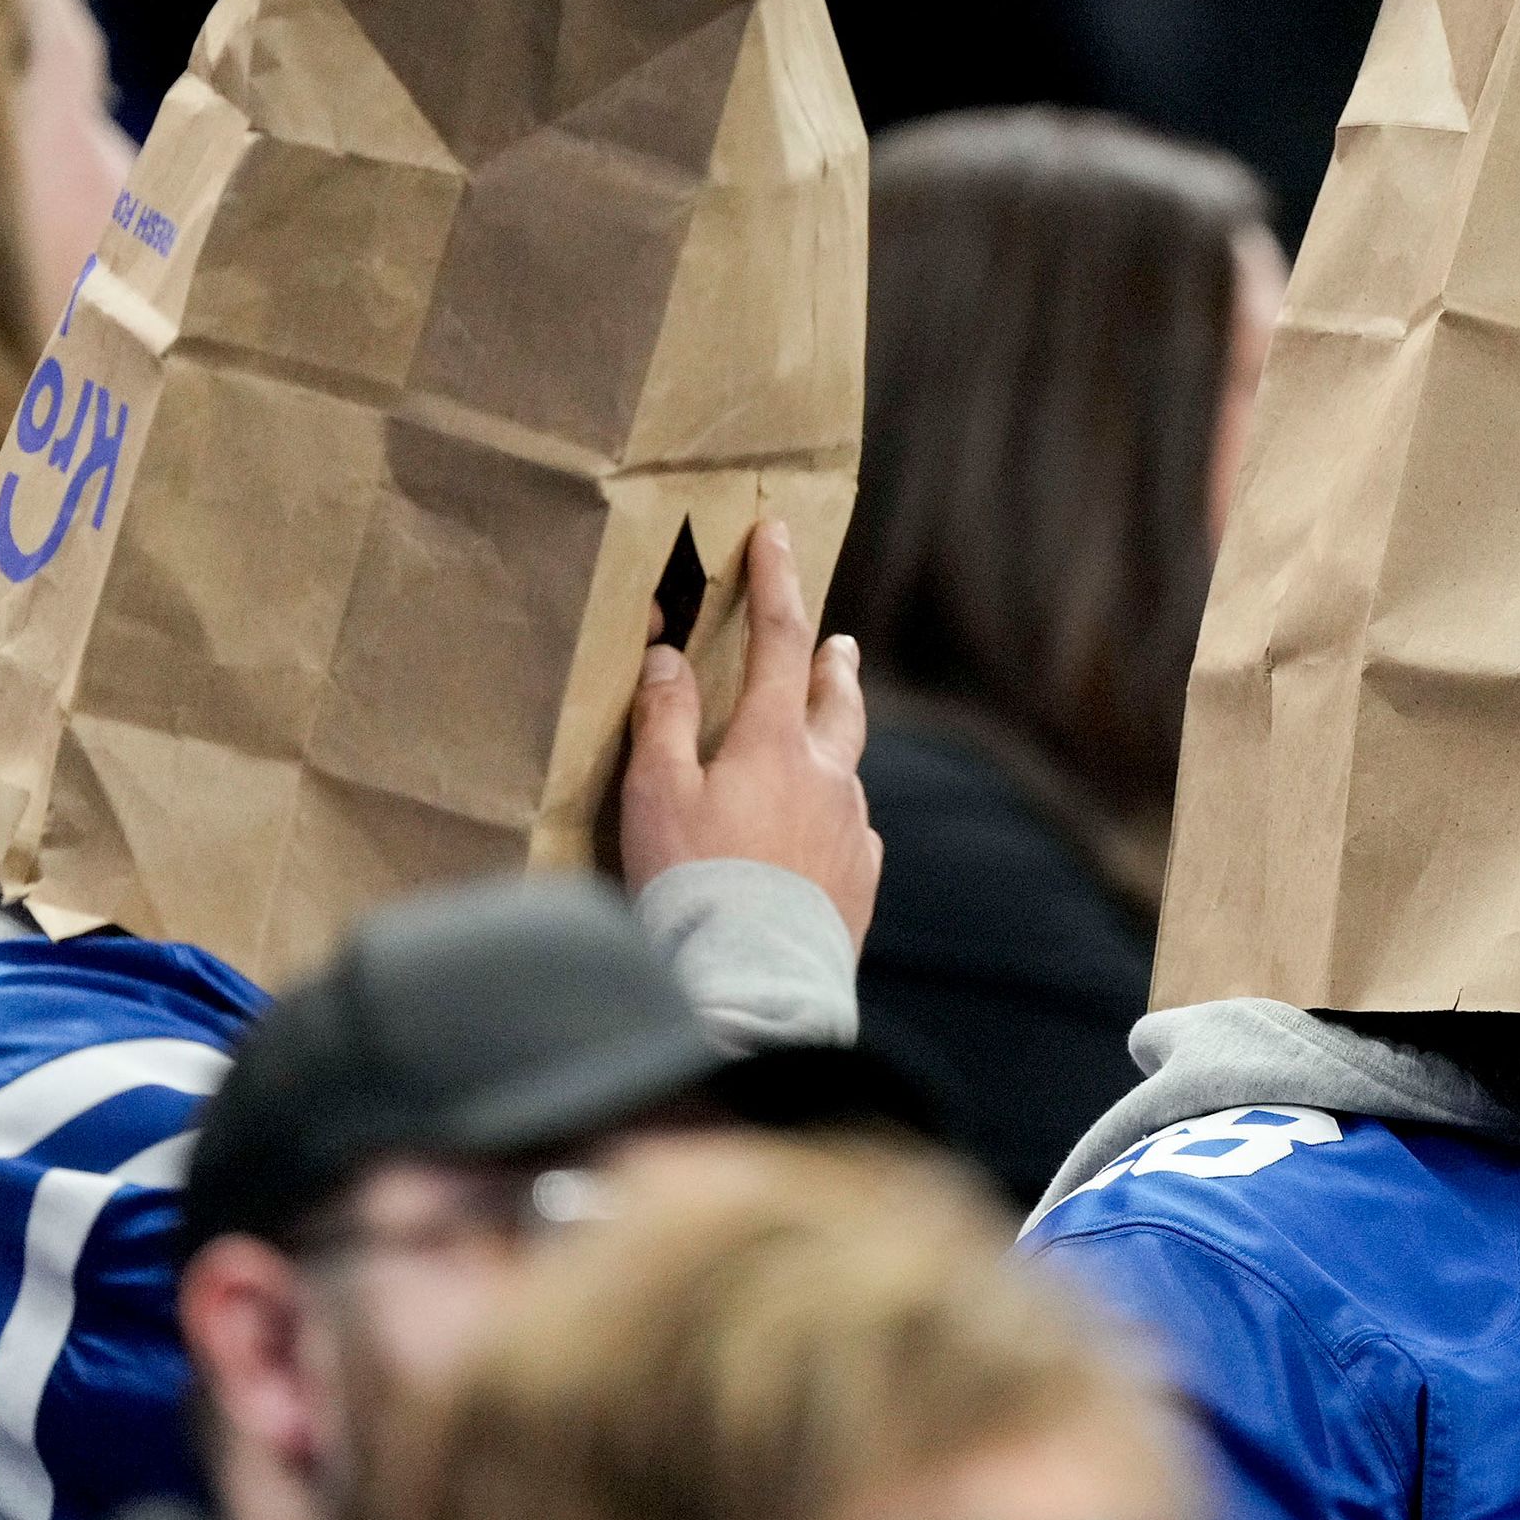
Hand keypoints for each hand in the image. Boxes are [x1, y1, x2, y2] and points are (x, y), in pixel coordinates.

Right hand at [622, 521, 881, 947]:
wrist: (754, 986)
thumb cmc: (693, 886)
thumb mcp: (657, 794)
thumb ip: (663, 721)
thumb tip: (668, 658)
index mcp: (777, 743)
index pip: (780, 640)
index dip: (776, 581)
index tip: (776, 534)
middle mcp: (830, 777)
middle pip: (840, 702)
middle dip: (834, 666)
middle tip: (839, 645)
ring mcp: (854, 832)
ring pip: (847, 771)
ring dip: (833, 747)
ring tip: (820, 746)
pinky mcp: (861, 885)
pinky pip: (852, 836)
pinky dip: (833, 821)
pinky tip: (817, 839)